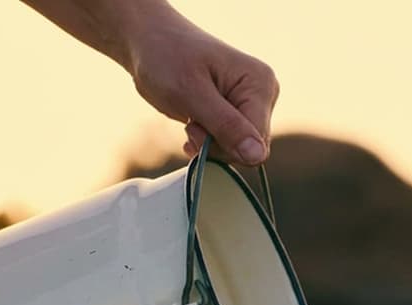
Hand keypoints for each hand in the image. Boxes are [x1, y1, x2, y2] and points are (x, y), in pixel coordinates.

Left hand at [123, 3, 278, 165]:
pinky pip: (229, 146)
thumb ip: (226, 126)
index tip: (195, 126)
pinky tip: (193, 128)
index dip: (225, 146)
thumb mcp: (192, 94)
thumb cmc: (166, 58)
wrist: (149, 42)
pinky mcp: (236, 114)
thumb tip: (258, 157)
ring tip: (190, 122)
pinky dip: (207, 144)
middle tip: (191, 124)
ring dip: (209, 145)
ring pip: (238, 152)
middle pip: (249, 151)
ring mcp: (250, 105)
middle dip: (216, 146)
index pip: (257, 143)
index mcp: (260, 85)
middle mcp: (262, 95)